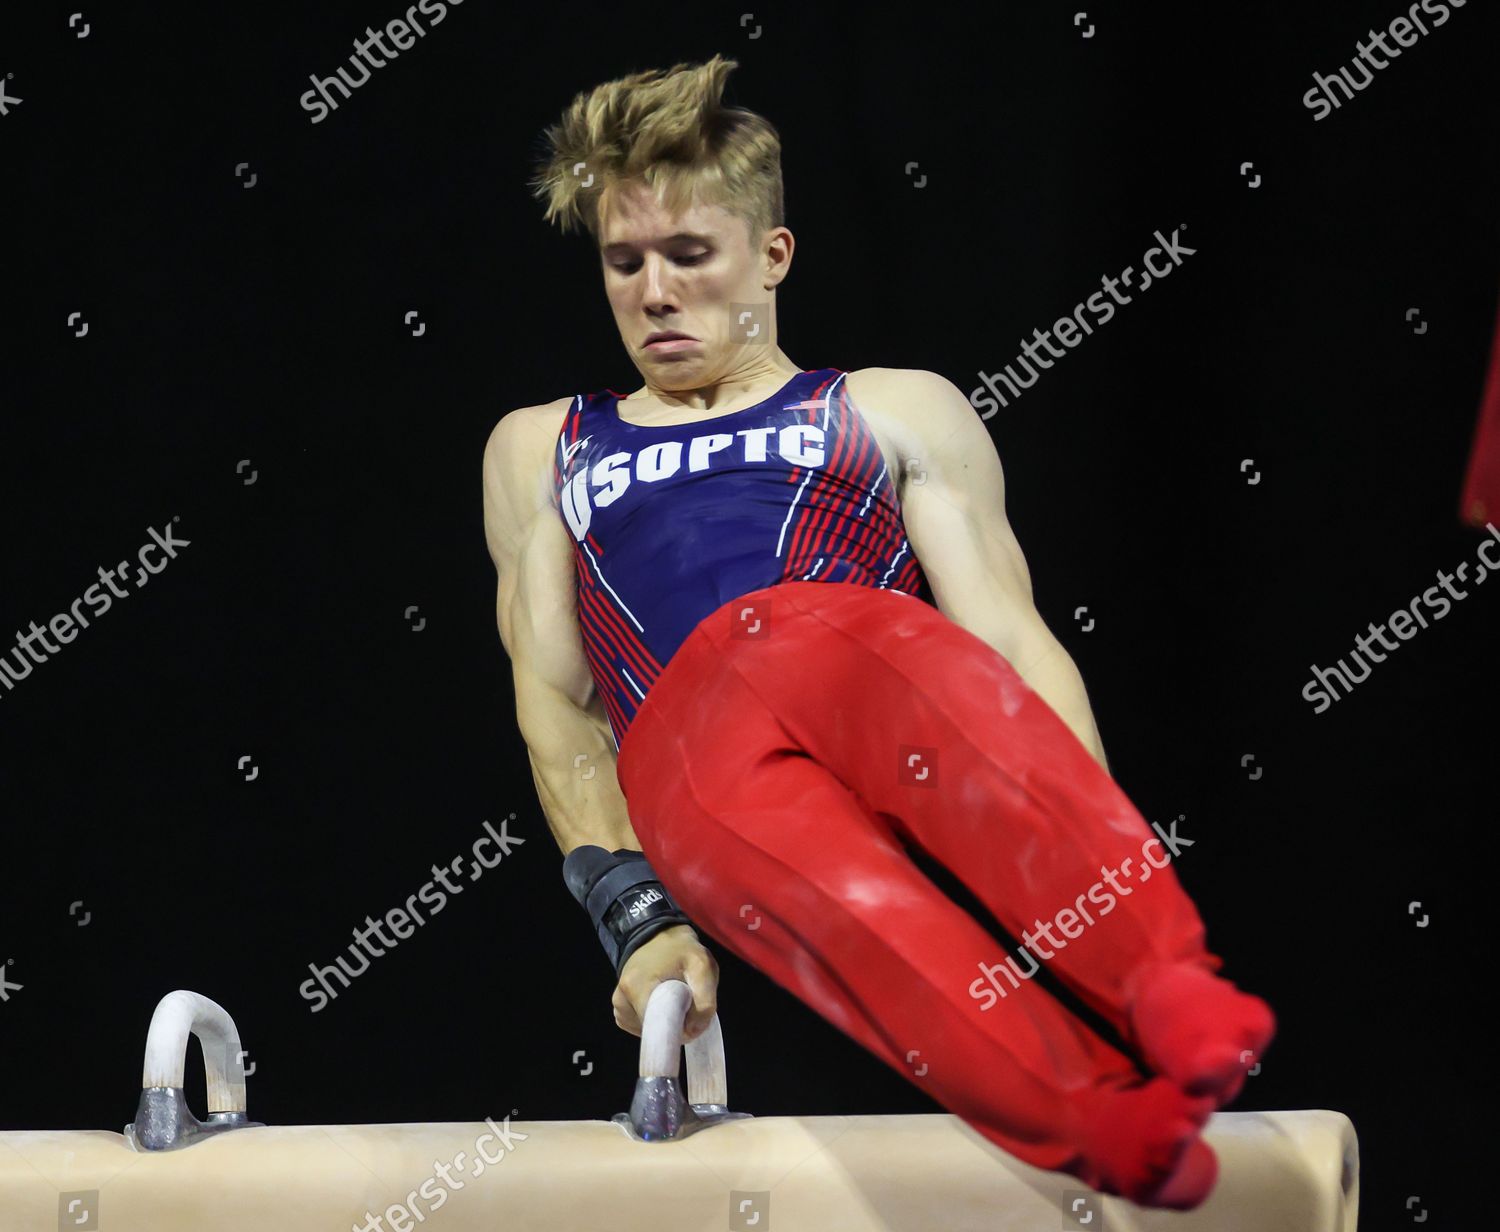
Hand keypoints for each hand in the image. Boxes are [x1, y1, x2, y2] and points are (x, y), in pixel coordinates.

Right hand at [612, 924, 718, 1041]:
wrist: (658, 936)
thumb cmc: (680, 950)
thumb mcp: (703, 966)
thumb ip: (705, 1001)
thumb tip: (692, 1031)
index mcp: (637, 988)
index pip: (657, 1030)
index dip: (679, 1030)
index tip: (691, 1019)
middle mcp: (621, 999)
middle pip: (654, 1031)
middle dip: (675, 1025)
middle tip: (687, 1004)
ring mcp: (619, 1005)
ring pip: (649, 1031)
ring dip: (666, 1022)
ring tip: (674, 997)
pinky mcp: (621, 1009)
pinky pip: (642, 1026)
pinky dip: (656, 1020)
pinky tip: (662, 1002)